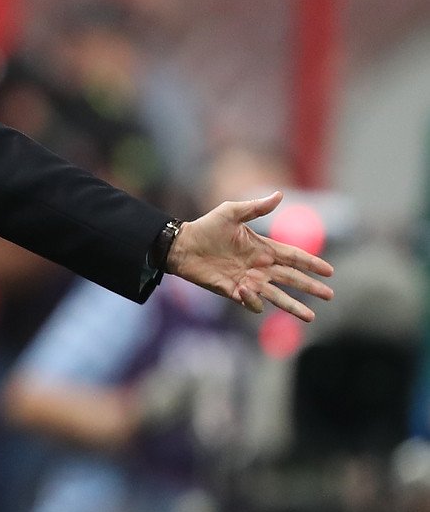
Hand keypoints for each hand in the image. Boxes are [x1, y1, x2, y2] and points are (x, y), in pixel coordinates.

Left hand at [168, 191, 333, 320]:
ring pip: (277, 295)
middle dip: (311, 287)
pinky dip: (254, 301)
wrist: (182, 245)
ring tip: (310, 316)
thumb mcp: (231, 212)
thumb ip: (256, 207)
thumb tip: (279, 194)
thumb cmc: (206, 227)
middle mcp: (260, 266)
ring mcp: (248, 280)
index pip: (293, 257)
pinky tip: (249, 291)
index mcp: (263, 248)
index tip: (329, 271)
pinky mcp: (234, 291)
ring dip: (293, 306)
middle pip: (291, 278)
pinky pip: (251, 302)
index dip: (311, 263)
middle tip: (330, 294)